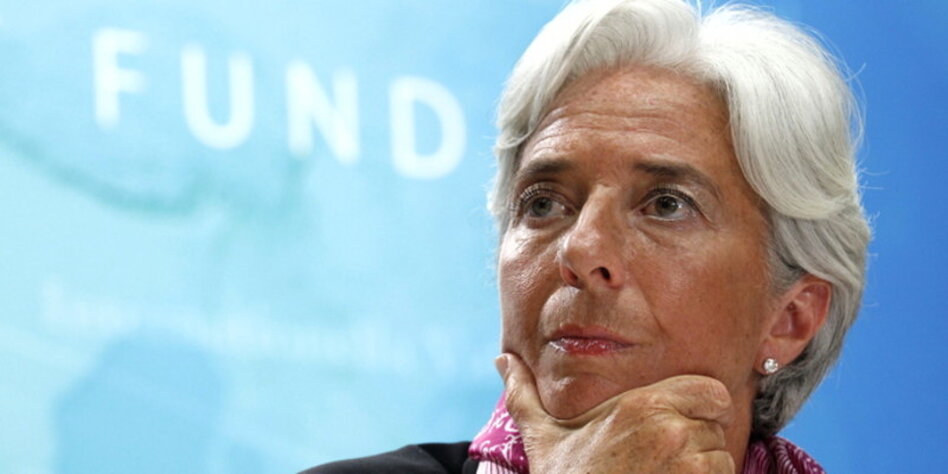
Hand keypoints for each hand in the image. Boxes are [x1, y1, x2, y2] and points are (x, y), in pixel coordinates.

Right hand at [497, 353, 735, 473]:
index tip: (684, 423)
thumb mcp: (542, 436)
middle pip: (716, 429)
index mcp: (644, 405)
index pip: (712, 393)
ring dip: (703, 471)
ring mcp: (689, 468)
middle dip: (698, 443)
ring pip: (722, 461)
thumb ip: (524, 393)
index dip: (704, 408)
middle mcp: (673, 431)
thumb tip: (502, 360)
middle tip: (665, 460)